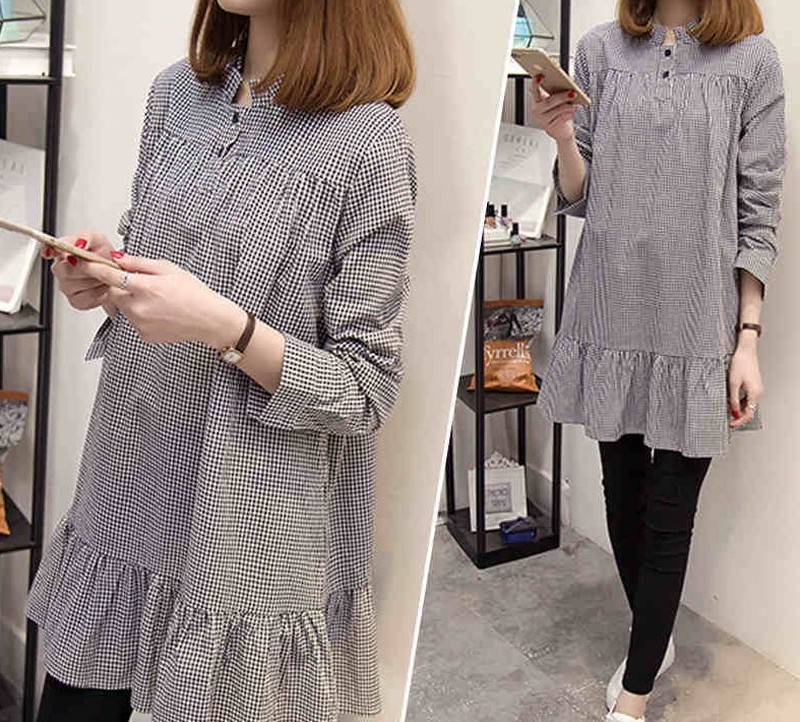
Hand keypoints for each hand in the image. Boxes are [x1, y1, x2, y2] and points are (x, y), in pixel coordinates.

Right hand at [49, 231, 121, 311]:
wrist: (117, 274)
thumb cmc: (105, 256)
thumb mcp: (99, 240)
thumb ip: (87, 237)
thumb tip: (80, 242)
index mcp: (63, 252)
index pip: (49, 250)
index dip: (49, 250)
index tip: (52, 252)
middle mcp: (61, 269)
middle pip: (63, 270)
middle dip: (85, 268)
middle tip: (99, 265)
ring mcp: (66, 286)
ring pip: (74, 286)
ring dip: (93, 281)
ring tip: (102, 276)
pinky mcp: (76, 301)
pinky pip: (83, 299)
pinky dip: (97, 294)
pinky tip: (101, 287)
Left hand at [78, 252, 246, 346]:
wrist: (211, 320)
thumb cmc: (196, 294)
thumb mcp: (170, 269)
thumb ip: (140, 263)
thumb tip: (118, 258)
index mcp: (145, 287)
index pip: (109, 275)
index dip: (93, 267)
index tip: (81, 261)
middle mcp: (139, 307)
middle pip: (114, 292)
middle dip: (122, 286)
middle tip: (144, 284)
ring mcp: (140, 324)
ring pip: (124, 307)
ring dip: (133, 301)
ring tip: (159, 301)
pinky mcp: (143, 335)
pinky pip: (133, 321)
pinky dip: (141, 315)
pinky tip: (161, 313)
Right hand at [530, 75, 577, 141]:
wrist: (560, 130)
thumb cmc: (558, 112)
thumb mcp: (555, 100)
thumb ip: (555, 90)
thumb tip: (564, 81)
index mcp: (537, 100)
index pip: (535, 90)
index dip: (536, 83)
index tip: (540, 76)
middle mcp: (537, 110)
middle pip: (549, 101)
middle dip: (562, 97)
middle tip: (573, 93)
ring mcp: (542, 119)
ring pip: (557, 110)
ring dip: (568, 107)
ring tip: (574, 105)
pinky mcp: (549, 127)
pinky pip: (561, 118)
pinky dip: (568, 115)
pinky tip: (572, 113)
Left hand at [728, 340, 763, 428]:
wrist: (746, 351)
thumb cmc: (740, 364)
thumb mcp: (733, 384)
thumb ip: (734, 400)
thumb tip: (734, 413)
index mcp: (755, 394)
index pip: (748, 414)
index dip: (739, 421)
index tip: (730, 425)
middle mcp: (758, 393)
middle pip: (749, 411)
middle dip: (738, 417)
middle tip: (727, 422)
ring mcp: (757, 390)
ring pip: (748, 405)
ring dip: (738, 410)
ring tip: (726, 412)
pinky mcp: (754, 386)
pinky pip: (748, 399)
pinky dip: (740, 403)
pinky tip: (731, 403)